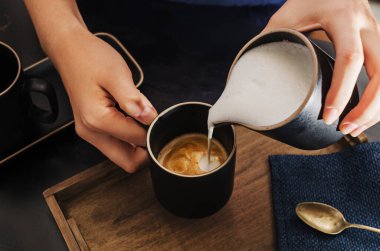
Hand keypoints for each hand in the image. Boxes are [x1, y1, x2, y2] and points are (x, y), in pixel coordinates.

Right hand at [52, 29, 156, 171]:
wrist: (70, 50)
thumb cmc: (90, 58)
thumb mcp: (117, 75)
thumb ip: (134, 100)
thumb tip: (150, 118)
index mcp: (98, 120)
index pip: (137, 140)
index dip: (153, 131)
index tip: (159, 119)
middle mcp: (91, 131)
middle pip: (127, 161)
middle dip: (145, 150)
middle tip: (154, 128)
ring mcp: (89, 131)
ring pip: (121, 154)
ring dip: (136, 143)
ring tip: (142, 119)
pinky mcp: (92, 127)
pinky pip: (115, 143)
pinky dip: (128, 137)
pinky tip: (132, 118)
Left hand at [264, 0, 379, 136]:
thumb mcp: (284, 17)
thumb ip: (270, 43)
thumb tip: (249, 76)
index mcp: (342, 17)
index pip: (350, 58)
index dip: (341, 90)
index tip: (328, 115)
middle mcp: (365, 25)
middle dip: (367, 107)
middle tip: (345, 129)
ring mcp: (375, 33)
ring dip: (375, 107)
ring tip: (353, 128)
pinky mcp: (375, 42)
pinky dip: (378, 97)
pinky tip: (364, 114)